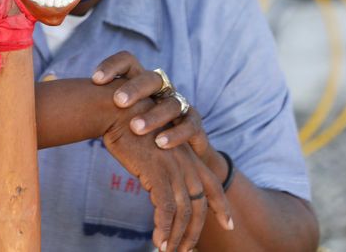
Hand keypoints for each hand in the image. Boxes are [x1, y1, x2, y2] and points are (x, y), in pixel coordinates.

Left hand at [92, 51, 211, 162]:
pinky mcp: (195, 124)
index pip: (128, 61)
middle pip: (151, 78)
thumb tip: (49, 86)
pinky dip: (176, 133)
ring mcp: (180, 104)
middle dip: (134, 89)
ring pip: (171, 102)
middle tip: (117, 102)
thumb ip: (93, 103)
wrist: (178, 151)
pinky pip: (190, 124)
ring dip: (153, 115)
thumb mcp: (117, 115)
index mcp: (140, 80)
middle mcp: (162, 88)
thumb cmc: (139, 129)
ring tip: (135, 128)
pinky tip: (161, 143)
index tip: (95, 79)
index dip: (112, 66)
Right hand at [103, 100, 232, 251]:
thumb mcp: (152, 147)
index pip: (213, 185)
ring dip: (177, 237)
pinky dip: (163, 230)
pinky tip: (158, 243)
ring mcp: (173, 168)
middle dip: (194, 233)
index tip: (229, 225)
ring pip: (184, 213)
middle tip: (186, 251)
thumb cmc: (127, 126)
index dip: (222, 207)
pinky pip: (165, 210)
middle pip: (200, 207)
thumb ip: (162, 166)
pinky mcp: (156, 173)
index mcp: (188, 155)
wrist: (116, 108)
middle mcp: (186, 163)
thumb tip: (157, 187)